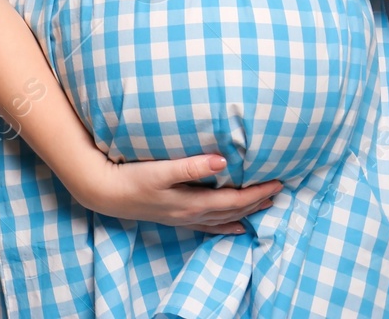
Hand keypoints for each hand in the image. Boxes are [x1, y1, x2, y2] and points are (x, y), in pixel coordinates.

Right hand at [69, 151, 283, 233]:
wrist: (107, 193)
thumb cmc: (133, 177)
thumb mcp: (161, 170)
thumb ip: (191, 166)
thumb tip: (222, 161)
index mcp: (193, 203)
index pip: (235, 200)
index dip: (258, 192)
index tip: (278, 181)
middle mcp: (193, 214)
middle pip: (235, 211)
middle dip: (259, 201)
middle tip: (280, 190)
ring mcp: (185, 219)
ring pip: (225, 219)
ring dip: (247, 212)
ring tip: (266, 205)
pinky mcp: (177, 218)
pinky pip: (210, 226)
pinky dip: (227, 226)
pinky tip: (236, 227)